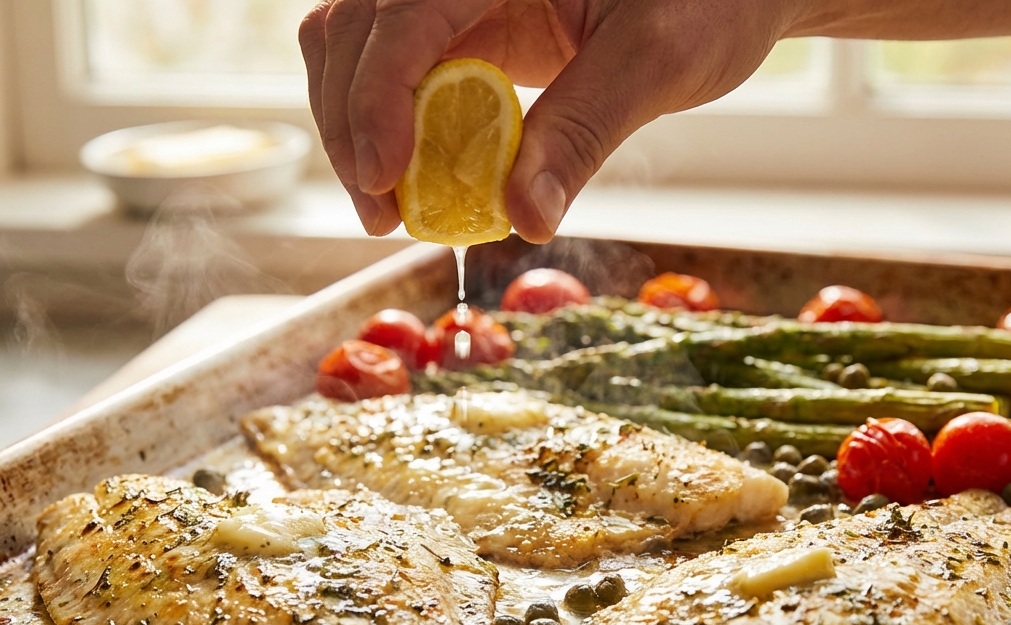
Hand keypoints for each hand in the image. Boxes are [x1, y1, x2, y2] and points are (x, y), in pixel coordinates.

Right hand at [300, 0, 798, 241]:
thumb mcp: (658, 59)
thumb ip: (584, 131)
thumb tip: (524, 218)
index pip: (405, 11)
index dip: (378, 94)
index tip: (383, 176)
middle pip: (353, 28)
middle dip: (351, 123)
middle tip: (382, 213)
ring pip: (353, 44)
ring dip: (353, 126)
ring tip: (389, 206)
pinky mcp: (461, 25)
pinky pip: (392, 68)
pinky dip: (386, 124)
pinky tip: (411, 176)